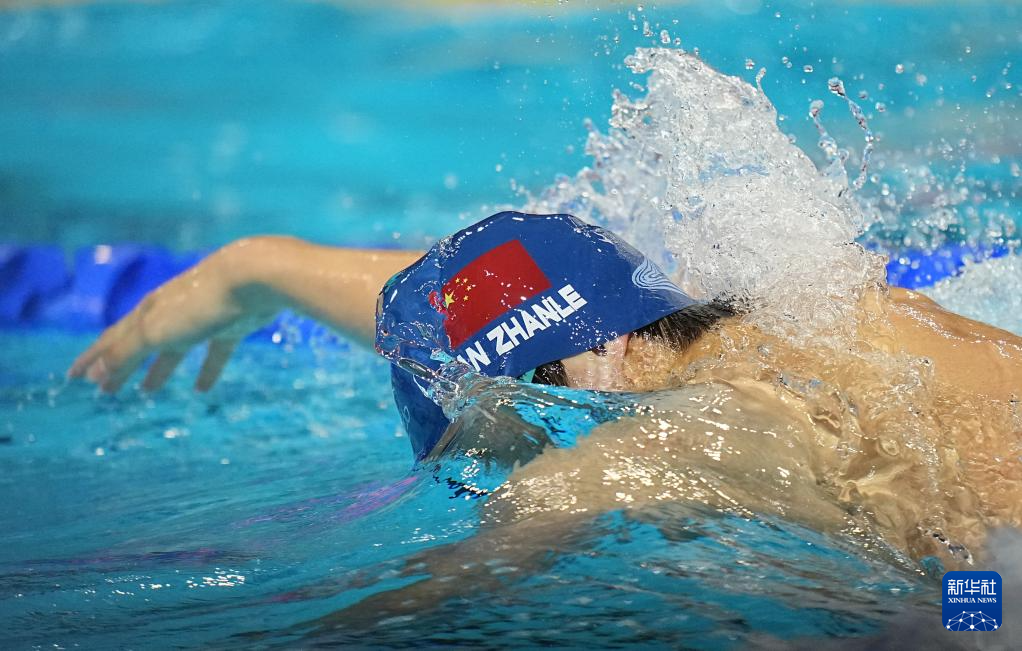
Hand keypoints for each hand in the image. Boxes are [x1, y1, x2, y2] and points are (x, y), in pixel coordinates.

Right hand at [68, 241, 277, 392]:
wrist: (252, 278)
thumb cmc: (199, 304)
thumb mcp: (155, 332)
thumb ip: (126, 353)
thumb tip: (98, 374)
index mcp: (148, 311)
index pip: (112, 339)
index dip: (92, 359)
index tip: (74, 376)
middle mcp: (172, 312)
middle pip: (141, 343)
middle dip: (121, 365)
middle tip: (105, 389)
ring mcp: (203, 318)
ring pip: (175, 349)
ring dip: (160, 369)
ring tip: (148, 390)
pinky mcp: (233, 325)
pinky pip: (215, 353)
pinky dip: (207, 370)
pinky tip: (202, 389)